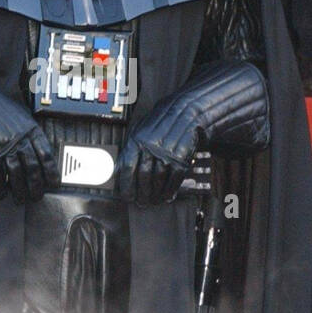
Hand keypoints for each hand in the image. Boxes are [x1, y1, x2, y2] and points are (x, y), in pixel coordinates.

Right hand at [0, 118, 58, 203]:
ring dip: (18, 190)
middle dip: (35, 186)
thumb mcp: (24, 118)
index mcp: (32, 131)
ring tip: (20, 200)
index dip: (51, 172)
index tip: (54, 183)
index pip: (46, 155)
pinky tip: (0, 192)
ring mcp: (5, 146)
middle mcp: (21, 140)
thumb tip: (40, 150)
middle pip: (32, 168)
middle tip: (36, 197)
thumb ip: (32, 133)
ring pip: (16, 173)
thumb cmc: (4, 110)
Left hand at [116, 61, 269, 205]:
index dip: (126, 185)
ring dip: (155, 195)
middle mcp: (151, 145)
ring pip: (158, 180)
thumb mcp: (143, 128)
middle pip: (143, 177)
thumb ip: (132, 147)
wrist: (190, 110)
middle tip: (141, 202)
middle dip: (141, 194)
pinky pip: (174, 179)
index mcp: (138, 138)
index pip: (127, 167)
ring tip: (152, 201)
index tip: (126, 195)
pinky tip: (166, 196)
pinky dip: (169, 190)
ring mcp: (168, 151)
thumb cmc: (164, 119)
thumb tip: (121, 169)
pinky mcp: (182, 157)